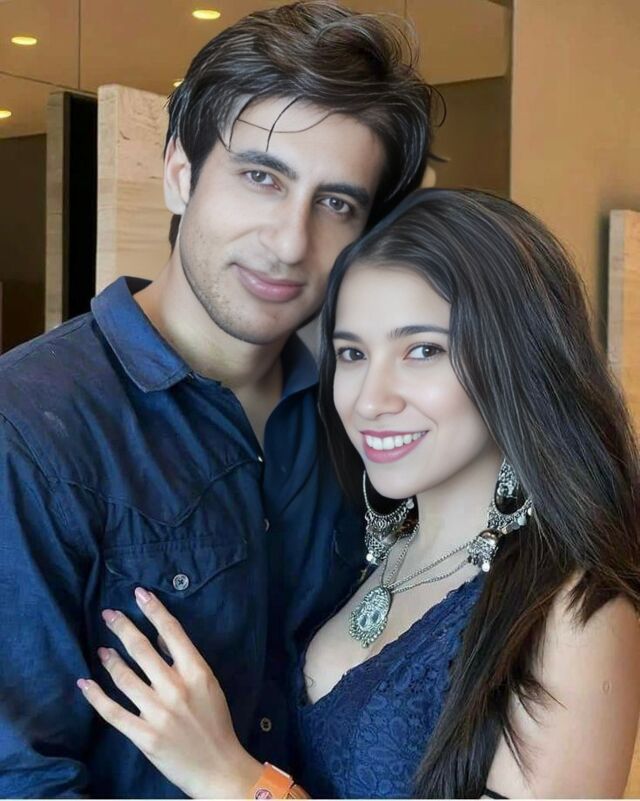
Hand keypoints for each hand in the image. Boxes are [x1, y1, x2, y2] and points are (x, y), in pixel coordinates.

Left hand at [77, 587, 261, 798]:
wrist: (219, 767)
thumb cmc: (216, 723)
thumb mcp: (209, 685)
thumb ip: (185, 661)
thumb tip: (161, 637)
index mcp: (197, 672)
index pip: (171, 632)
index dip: (153, 610)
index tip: (139, 594)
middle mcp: (176, 688)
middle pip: (142, 649)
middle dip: (122, 627)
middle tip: (109, 614)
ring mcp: (158, 713)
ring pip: (124, 677)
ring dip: (109, 659)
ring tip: (102, 648)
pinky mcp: (144, 736)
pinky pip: (113, 712)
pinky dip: (95, 696)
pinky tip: (85, 683)